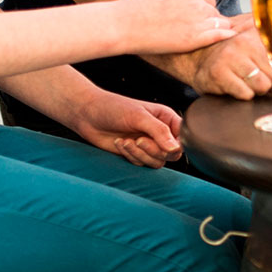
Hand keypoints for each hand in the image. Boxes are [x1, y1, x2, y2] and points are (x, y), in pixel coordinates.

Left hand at [66, 91, 183, 168]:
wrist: (88, 116)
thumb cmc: (113, 108)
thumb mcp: (139, 116)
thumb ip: (159, 132)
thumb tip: (175, 149)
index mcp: (166, 118)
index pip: (183, 137)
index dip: (176, 144)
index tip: (164, 144)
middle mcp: (160, 133)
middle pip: (172, 153)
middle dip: (154, 150)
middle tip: (139, 140)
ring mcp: (148, 144)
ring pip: (157, 161)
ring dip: (140, 155)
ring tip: (126, 142)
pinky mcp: (135, 154)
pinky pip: (142, 164)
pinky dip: (131, 157)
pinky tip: (120, 144)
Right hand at [119, 0, 235, 54]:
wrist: (123, 25)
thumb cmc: (136, 5)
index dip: (201, 7)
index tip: (193, 17)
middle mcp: (195, 0)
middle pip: (212, 10)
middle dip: (205, 18)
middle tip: (193, 29)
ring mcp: (197, 18)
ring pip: (218, 22)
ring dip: (213, 28)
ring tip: (201, 37)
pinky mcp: (195, 37)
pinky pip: (220, 34)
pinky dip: (224, 35)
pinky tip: (226, 38)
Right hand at [186, 15, 271, 98]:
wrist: (196, 54)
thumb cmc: (235, 49)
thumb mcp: (261, 37)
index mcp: (258, 32)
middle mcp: (244, 42)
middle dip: (271, 82)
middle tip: (258, 76)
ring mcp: (230, 57)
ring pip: (262, 86)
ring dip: (257, 89)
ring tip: (247, 80)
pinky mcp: (218, 74)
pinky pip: (245, 94)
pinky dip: (243, 94)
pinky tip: (235, 84)